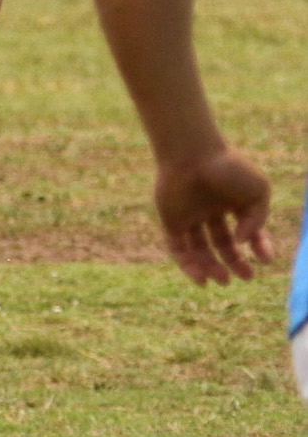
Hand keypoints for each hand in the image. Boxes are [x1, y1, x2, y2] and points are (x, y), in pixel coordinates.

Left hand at [154, 147, 272, 284]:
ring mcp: (190, 217)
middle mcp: (210, 211)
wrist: (191, 156)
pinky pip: (179, 249)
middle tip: (247, 277)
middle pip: (223, 244)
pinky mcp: (171, 222)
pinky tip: (201, 278)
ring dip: (211, 268)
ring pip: (200, 250)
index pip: (246, 230)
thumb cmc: (228, 169)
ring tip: (223, 280)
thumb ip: (256, 220)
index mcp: (232, 202)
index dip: (258, 246)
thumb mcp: (257, 193)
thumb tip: (242, 244)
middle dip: (235, 262)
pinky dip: (188, 266)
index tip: (265, 259)